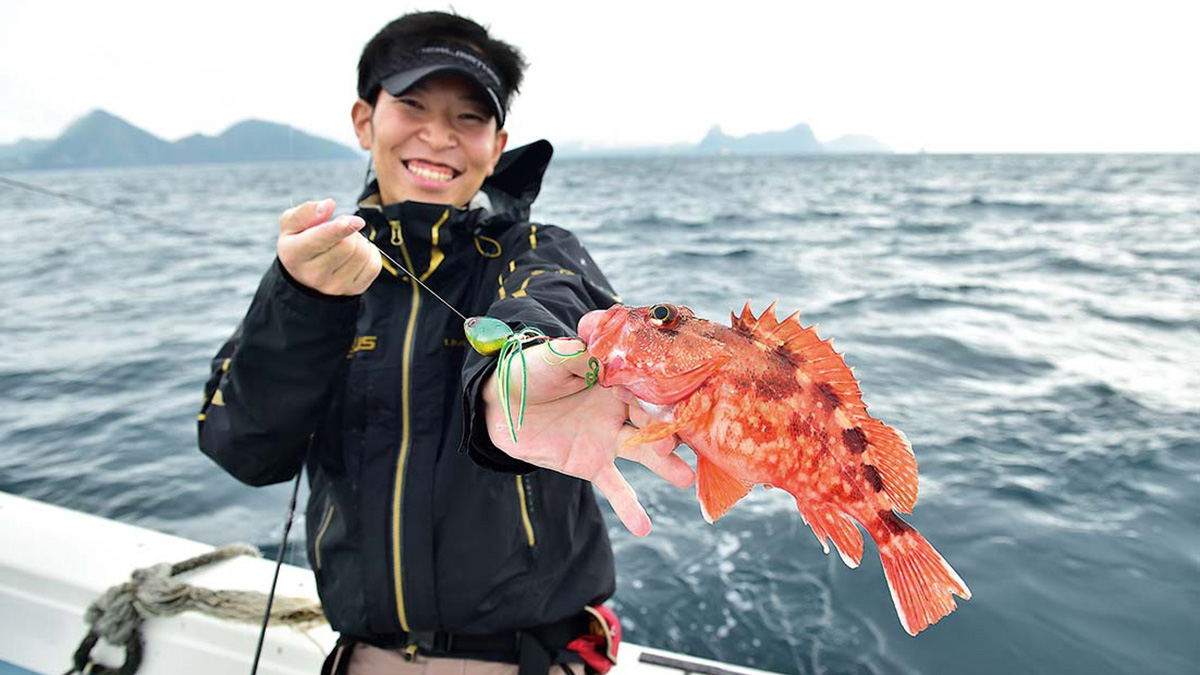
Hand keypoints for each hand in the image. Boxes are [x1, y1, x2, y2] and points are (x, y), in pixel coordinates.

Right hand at [277, 198, 381, 295]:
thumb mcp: (291, 223)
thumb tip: (329, 205)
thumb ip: (306, 212)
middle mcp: (313, 275)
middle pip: (348, 245)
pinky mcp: (353, 290)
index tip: (357, 221)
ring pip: (362, 254)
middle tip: (341, 228)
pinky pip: (374, 265)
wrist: (305, 275)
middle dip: (349, 230)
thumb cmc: (299, 241)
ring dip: (360, 240)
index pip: (321, 240)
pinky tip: (357, 251)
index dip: (341, 228)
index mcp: (294, 255)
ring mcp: (335, 287)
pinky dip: (371, 253)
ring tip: (347, 240)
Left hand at [482, 338, 695, 536]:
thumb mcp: (552, 357)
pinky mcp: (592, 464)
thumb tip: (597, 351)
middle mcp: (620, 409)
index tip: (672, 403)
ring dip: (665, 465)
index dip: (656, 395)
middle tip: (674, 441)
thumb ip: (576, 355)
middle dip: (666, 430)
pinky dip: (629, 507)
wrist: (501, 404)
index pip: (644, 387)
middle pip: (652, 420)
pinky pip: (615, 487)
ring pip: (643, 452)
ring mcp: (608, 438)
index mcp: (616, 378)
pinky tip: (643, 527)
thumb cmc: (529, 370)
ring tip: (685, 477)